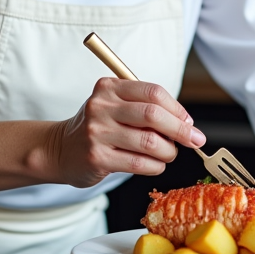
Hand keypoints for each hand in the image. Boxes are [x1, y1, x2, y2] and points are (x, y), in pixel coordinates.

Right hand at [51, 77, 206, 187]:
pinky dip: (155, 165)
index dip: (177, 109)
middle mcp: (101, 106)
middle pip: (153, 114)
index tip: (189, 122)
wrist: (60, 150)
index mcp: (109, 88)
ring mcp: (97, 132)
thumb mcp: (115, 107)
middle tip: (194, 140)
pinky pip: (138, 163)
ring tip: (169, 154)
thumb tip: (186, 123)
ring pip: (149, 142)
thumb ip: (145, 108)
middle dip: (180, 129)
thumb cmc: (97, 127)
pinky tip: (156, 164)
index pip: (153, 92)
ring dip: (168, 151)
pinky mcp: (97, 157)